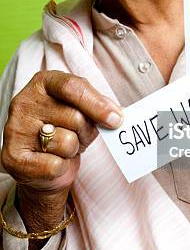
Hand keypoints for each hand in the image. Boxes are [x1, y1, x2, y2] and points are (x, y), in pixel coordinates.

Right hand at [1, 71, 122, 193]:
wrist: (42, 167)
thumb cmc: (65, 130)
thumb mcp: (80, 110)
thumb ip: (96, 105)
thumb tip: (116, 115)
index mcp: (42, 83)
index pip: (72, 86)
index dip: (97, 104)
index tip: (116, 119)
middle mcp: (24, 102)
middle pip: (74, 116)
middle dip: (86, 131)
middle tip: (79, 135)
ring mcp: (15, 130)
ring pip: (67, 141)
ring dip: (73, 149)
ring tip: (63, 147)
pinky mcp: (13, 158)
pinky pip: (55, 165)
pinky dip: (61, 167)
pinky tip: (52, 161)